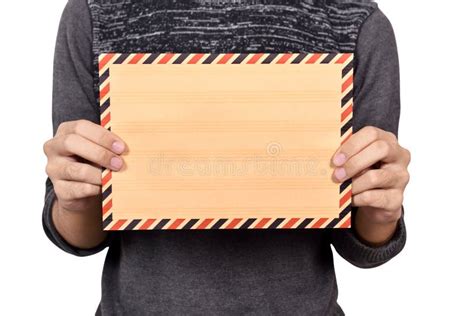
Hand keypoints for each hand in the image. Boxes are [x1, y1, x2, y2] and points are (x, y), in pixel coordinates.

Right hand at [43, 119, 125, 247]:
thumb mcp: (98, 148)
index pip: (81, 127)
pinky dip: (94, 188)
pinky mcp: (59, 189)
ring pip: (75, 169)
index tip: (121, 147)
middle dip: (99, 153)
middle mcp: (54, 148)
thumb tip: (127, 147)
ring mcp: (53, 169)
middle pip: (72, 143)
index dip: (102, 136)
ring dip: (98, 173)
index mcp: (65, 131)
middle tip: (119, 163)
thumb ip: (108, 144)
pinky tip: (104, 187)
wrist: (81, 191)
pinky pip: (77, 189)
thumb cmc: (93, 162)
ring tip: (113, 176)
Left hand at [331, 126, 410, 245]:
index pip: (372, 134)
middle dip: (354, 162)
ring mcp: (401, 178)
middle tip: (337, 174)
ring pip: (375, 177)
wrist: (377, 204)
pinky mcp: (396, 199)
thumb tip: (324, 151)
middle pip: (380, 149)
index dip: (352, 145)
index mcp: (388, 141)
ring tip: (342, 188)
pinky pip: (372, 197)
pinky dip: (356, 198)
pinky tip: (349, 199)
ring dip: (353, 184)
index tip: (336, 159)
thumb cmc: (364, 176)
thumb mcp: (357, 161)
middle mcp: (400, 157)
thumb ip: (347, 154)